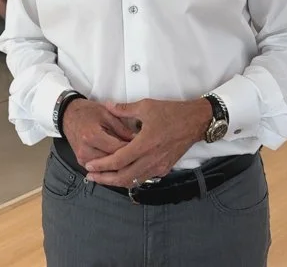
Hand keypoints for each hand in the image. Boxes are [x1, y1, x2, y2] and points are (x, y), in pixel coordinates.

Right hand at [61, 98, 137, 166]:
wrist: (68, 115)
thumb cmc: (87, 112)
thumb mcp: (108, 115)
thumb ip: (123, 129)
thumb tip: (138, 140)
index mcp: (92, 135)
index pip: (118, 149)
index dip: (133, 149)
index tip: (143, 148)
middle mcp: (86, 149)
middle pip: (113, 162)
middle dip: (128, 159)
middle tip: (141, 156)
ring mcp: (83, 157)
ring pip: (107, 169)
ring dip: (120, 166)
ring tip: (132, 160)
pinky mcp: (82, 162)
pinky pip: (99, 169)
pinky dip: (110, 167)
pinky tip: (120, 164)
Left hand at [83, 98, 212, 188]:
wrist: (196, 121)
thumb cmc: (172, 112)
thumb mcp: (146, 106)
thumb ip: (124, 109)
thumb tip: (108, 106)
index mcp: (144, 144)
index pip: (118, 160)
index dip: (102, 165)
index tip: (90, 166)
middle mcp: (151, 159)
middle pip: (124, 177)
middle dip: (105, 179)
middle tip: (91, 177)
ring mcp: (159, 166)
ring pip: (134, 180)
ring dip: (117, 181)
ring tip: (104, 178)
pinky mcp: (165, 168)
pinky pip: (144, 177)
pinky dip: (131, 179)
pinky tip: (123, 174)